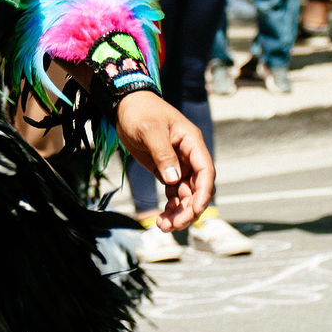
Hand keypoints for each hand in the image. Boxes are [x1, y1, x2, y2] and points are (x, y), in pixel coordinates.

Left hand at [115, 92, 214, 230]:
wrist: (125, 105)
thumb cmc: (140, 112)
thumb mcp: (150, 130)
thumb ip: (163, 154)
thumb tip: (174, 179)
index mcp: (192, 142)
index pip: (205, 171)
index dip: (204, 193)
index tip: (196, 210)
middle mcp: (189, 156)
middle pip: (198, 189)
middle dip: (189, 209)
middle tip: (173, 225)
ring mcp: (179, 165)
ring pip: (187, 196)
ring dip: (179, 213)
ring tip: (163, 226)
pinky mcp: (166, 171)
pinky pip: (174, 194)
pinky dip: (171, 208)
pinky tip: (162, 220)